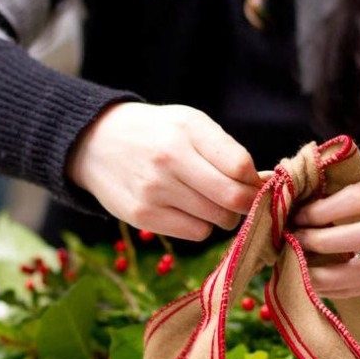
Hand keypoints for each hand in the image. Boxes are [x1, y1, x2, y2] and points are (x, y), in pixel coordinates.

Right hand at [67, 102, 261, 239]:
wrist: (96, 143)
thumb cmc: (157, 134)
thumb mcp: (191, 125)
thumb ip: (227, 151)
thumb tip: (263, 184)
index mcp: (186, 131)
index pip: (241, 167)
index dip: (255, 179)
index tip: (253, 181)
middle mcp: (169, 160)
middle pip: (233, 199)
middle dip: (246, 203)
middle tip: (239, 198)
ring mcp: (153, 191)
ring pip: (217, 220)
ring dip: (223, 215)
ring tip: (207, 199)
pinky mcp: (143, 216)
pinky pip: (196, 233)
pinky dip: (201, 225)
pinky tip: (188, 209)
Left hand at [291, 170, 359, 297]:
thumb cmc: (339, 193)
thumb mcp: (331, 181)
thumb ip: (308, 182)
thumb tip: (275, 182)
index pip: (358, 198)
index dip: (323, 211)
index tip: (296, 217)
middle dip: (324, 242)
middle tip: (294, 242)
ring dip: (326, 273)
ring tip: (297, 268)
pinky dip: (331, 289)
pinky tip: (309, 283)